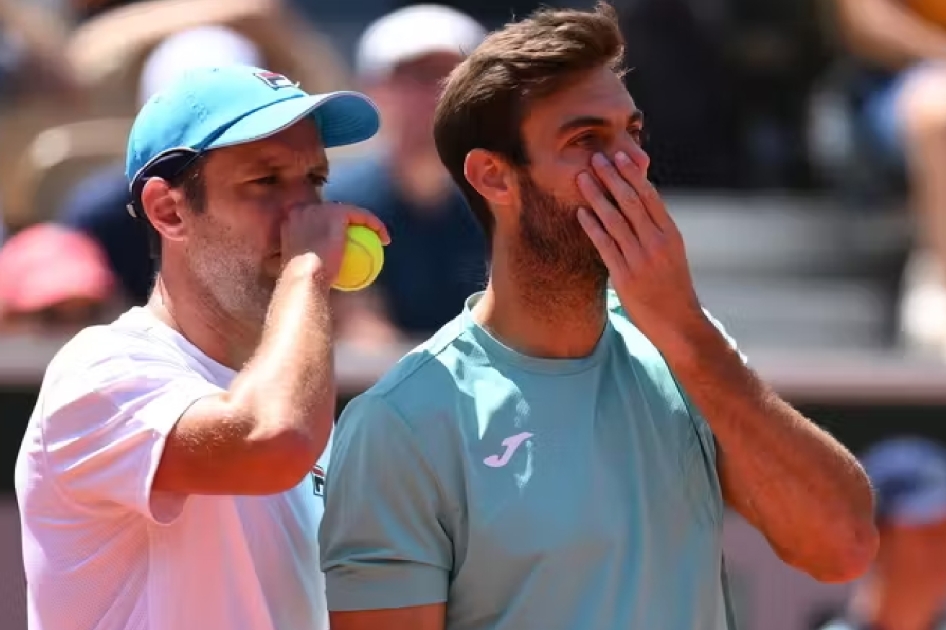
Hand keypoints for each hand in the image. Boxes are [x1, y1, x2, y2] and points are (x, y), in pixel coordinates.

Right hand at [281, 203, 389, 284]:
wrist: (304, 279)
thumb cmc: (303, 285)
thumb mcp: (303, 276)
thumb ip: (310, 265)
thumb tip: (325, 273)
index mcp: (291, 220)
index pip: (317, 219)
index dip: (333, 227)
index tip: (346, 244)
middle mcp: (303, 209)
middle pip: (333, 211)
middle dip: (349, 221)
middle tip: (363, 239)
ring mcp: (319, 209)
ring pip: (350, 211)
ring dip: (366, 221)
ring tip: (378, 237)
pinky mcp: (336, 212)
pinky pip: (362, 216)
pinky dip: (376, 226)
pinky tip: (386, 240)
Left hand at [575, 147, 705, 344]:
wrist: (678, 322)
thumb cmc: (671, 285)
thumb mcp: (671, 252)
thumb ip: (656, 229)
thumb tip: (640, 202)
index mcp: (671, 234)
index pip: (650, 196)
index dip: (633, 174)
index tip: (619, 156)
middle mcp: (657, 243)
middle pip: (631, 202)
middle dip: (611, 177)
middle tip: (595, 158)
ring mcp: (641, 260)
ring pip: (615, 220)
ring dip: (596, 196)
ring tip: (582, 178)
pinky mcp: (625, 277)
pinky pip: (605, 246)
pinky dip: (592, 227)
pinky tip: (581, 213)